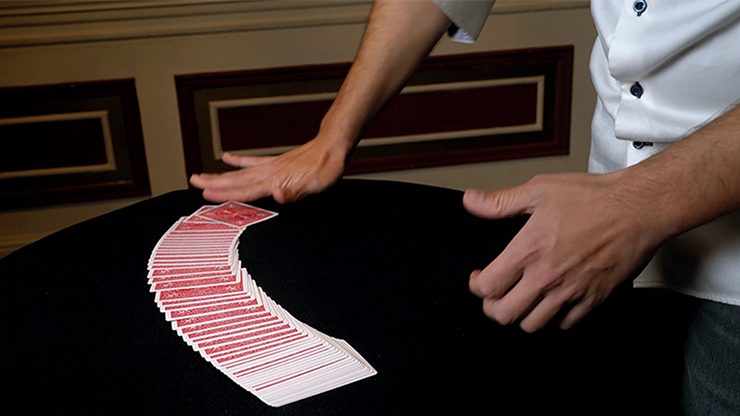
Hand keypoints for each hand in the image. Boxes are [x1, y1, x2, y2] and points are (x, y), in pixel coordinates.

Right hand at [190, 137, 345, 203]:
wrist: (332, 146)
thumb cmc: (326, 168)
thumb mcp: (315, 185)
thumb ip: (294, 192)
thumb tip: (277, 195)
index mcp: (276, 181)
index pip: (246, 190)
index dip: (225, 194)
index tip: (206, 194)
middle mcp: (270, 173)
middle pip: (237, 180)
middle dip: (214, 183)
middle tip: (193, 181)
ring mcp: (272, 166)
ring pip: (240, 173)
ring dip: (220, 175)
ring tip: (201, 174)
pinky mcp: (277, 162)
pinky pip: (253, 162)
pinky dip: (239, 161)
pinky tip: (227, 158)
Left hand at [463, 172, 659, 332]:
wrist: (637, 208)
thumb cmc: (592, 197)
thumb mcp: (538, 190)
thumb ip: (500, 202)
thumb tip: (471, 201)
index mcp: (528, 250)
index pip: (487, 287)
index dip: (477, 286)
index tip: (480, 278)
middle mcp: (546, 276)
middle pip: (504, 314)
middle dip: (493, 307)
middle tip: (497, 295)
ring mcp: (570, 291)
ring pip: (533, 324)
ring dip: (523, 314)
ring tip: (524, 298)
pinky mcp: (593, 298)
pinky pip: (566, 323)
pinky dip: (555, 317)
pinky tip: (554, 300)